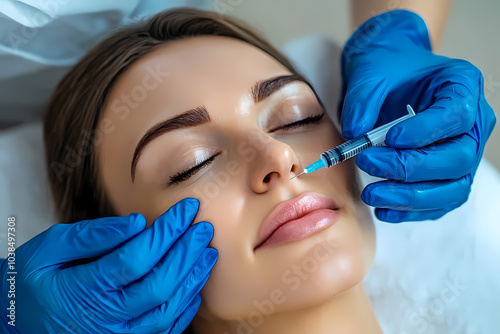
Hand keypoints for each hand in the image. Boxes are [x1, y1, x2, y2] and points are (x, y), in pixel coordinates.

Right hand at [0, 198, 216, 333]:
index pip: (136, 257)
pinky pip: (166, 328)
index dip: (166, 231)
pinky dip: (186, 305)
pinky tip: (195, 283)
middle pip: (159, 283)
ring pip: (168, 308)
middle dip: (186, 251)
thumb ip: (91, 236)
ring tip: (207, 251)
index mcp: (84, 290)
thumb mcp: (48, 249)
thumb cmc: (34, 281)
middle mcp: (106, 318)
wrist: (19, 323)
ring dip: (193, 277)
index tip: (186, 209)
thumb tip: (136, 223)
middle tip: (203, 228)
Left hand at [339, 10, 496, 221]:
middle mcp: (473, 123)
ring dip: (411, 197)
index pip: (457, 115)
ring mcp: (464, 152)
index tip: (390, 138)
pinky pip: (440, 203)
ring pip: (454, 188)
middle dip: (410, 167)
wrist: (388, 77)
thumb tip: (355, 134)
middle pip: (458, 158)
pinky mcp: (449, 176)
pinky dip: (412, 210)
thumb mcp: (369, 73)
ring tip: (372, 194)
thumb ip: (362, 101)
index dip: (425, 132)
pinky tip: (383, 209)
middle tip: (368, 161)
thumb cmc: (386, 70)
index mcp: (461, 85)